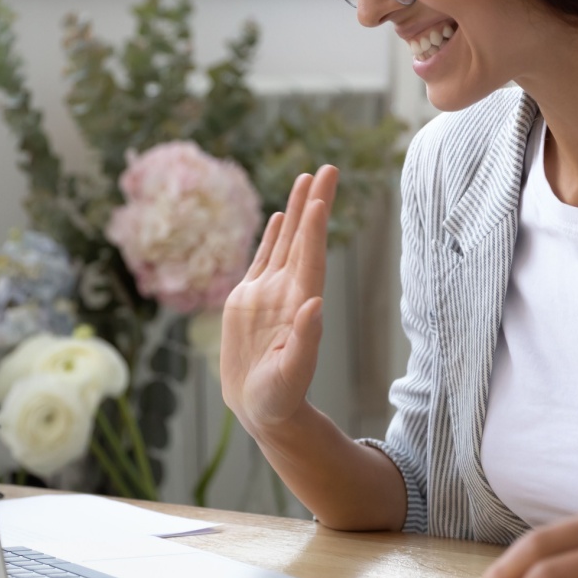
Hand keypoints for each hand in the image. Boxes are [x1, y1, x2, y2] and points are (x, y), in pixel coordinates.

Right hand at [220, 166, 337, 435]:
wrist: (263, 410)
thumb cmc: (281, 398)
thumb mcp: (293, 373)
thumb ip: (306, 340)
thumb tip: (315, 304)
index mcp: (301, 306)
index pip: (311, 259)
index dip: (315, 229)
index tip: (321, 199)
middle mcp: (288, 292)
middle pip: (304, 239)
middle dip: (315, 202)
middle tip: (328, 167)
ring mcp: (269, 293)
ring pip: (286, 241)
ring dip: (298, 210)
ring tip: (306, 177)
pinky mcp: (249, 300)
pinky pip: (264, 258)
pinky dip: (275, 235)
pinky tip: (283, 215)